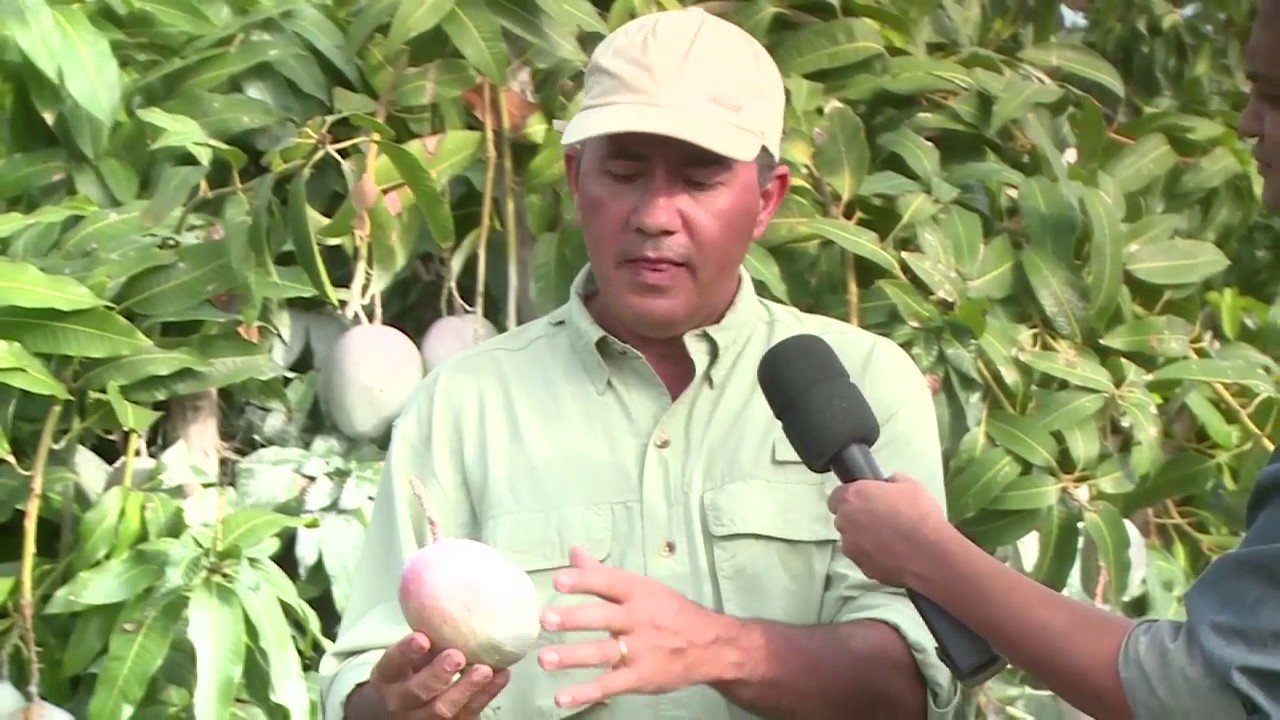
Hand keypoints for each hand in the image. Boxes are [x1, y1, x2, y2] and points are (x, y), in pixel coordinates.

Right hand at [362, 632, 510, 717]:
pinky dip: (486, 695)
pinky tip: (501, 676)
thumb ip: (423, 641)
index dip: (405, 652)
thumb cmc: (407, 675)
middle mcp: (400, 702)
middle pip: (416, 693)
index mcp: (387, 678)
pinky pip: (467, 715)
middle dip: (437, 675)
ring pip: (442, 710)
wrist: (397, 714)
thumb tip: (450, 601)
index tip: (422, 638)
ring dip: (466, 689)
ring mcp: (422, 718)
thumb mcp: (406, 659)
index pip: (391, 665)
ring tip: (485, 669)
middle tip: (457, 656)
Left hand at [537, 547, 729, 708]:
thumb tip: (573, 551)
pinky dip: (586, 693)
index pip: (609, 583)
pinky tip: (562, 698)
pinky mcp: (641, 677)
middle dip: (574, 619)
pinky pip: (610, 685)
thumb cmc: (668, 612)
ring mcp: (641, 650)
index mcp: (638, 592)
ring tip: (545, 659)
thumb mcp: (642, 587)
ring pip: (603, 653)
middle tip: (546, 619)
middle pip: (604, 617)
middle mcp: (639, 619)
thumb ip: (602, 574)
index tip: (558, 581)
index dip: (584, 580)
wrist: (710, 646)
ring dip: (573, 656)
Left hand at [826, 474, 952, 587]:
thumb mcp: (909, 485)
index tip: (867, 500)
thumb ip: (890, 482)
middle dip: (858, 519)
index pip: (837, 496)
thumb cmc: (918, 514)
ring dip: (864, 539)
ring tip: (890, 541)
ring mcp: (851, 548)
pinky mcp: (862, 568)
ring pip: (852, 541)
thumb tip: (886, 485)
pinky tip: (893, 556)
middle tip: (882, 519)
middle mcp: (844, 522)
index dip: (852, 498)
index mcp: (852, 497)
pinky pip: (864, 558)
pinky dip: (874, 556)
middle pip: (844, 519)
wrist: (930, 555)